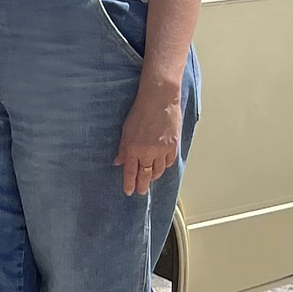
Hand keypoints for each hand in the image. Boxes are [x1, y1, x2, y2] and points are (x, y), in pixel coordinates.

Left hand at [115, 76, 182, 195]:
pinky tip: (161, 167)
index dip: (129, 183)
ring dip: (154, 176)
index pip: (130, 171)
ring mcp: (162, 149)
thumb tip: (118, 162)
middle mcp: (148, 152)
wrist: (160, 100)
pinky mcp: (173, 145)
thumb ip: (123, 148)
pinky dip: (164, 166)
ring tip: (150, 179)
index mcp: (133, 148)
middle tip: (141, 192)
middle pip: (146, 174)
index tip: (128, 191)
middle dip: (142, 185)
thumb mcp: (126, 130)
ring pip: (159, 170)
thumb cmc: (141, 111)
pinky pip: (169, 161)